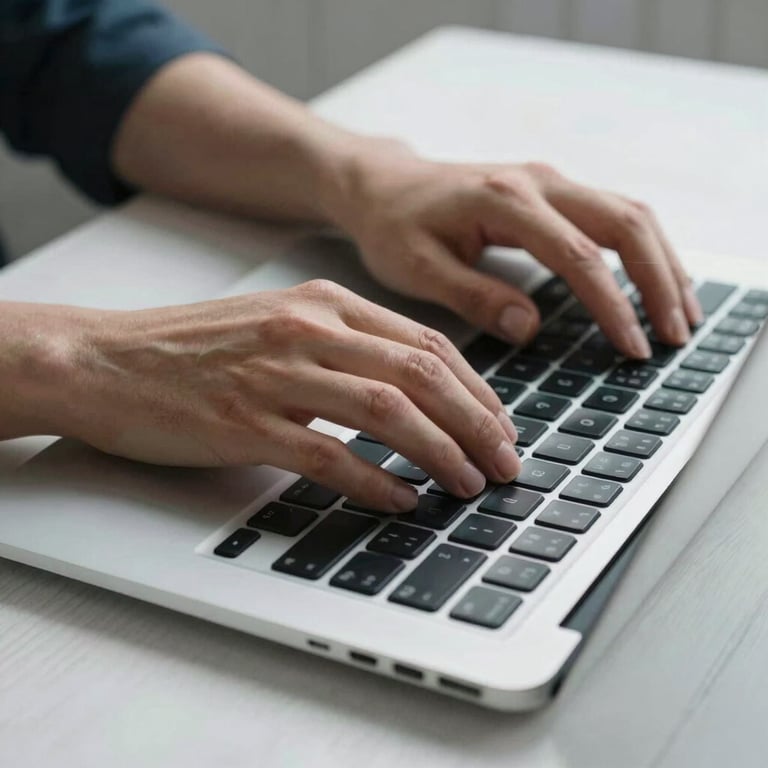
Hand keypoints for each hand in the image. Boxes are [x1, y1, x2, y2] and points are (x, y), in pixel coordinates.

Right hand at [47, 282, 519, 511]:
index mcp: (324, 303)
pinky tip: (401, 501)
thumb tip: (412, 391)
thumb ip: (344, 346)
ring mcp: (276, 374)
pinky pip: (328, 454)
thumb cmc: (195, 348)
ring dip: (440, 452)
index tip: (501, 425)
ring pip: (387, 410)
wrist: (107, 358)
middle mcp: (308, 329)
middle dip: (476, 423)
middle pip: (420, 374)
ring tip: (469, 484)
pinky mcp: (244, 422)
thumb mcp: (280, 324)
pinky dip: (375, 481)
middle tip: (505, 462)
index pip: (426, 344)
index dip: (477, 390)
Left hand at [329, 149, 702, 357]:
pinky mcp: (552, 192)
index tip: (634, 347)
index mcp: (503, 200)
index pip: (577, 255)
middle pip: (624, 222)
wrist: (385, 188)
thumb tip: (530, 327)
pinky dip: (643, 250)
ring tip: (682, 314)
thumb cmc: (394, 228)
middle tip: (677, 335)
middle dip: (659, 281)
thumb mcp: (417, 269)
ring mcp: (549, 182)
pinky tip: (655, 281)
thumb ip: (473, 296)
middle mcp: (537, 182)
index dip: (613, 304)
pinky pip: (613, 215)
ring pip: (629, 214)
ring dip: (662, 262)